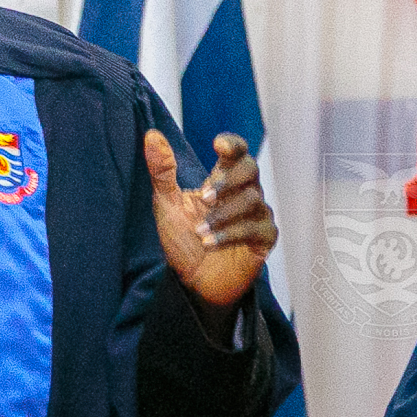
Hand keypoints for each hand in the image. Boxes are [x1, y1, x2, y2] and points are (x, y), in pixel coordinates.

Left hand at [145, 130, 278, 321]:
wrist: (193, 282)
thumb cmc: (183, 241)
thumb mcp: (166, 204)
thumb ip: (162, 171)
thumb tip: (151, 135)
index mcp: (222, 180)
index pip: (237, 152)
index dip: (232, 144)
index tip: (217, 145)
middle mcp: (243, 193)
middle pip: (251, 168)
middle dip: (228, 180)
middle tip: (205, 196)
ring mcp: (257, 215)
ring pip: (252, 200)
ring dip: (223, 215)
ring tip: (199, 232)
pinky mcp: (264, 238)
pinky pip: (256, 228)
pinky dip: (231, 235)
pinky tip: (210, 243)